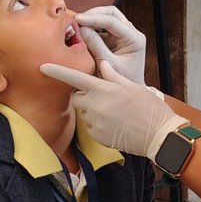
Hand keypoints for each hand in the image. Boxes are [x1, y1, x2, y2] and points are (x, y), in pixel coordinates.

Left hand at [40, 62, 187, 158]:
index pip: (74, 77)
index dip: (57, 71)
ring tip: (116, 113)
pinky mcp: (98, 136)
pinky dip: (100, 124)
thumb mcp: (132, 86)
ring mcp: (95, 122)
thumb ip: (113, 76)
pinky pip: (92, 127)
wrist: (157, 135)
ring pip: (85, 113)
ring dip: (94, 111)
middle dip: (85, 96)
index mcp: (103, 89)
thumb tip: (103, 65)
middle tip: (105, 97)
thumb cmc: (148, 108)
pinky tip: (116, 124)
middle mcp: (95, 106)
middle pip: (78, 97)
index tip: (42, 66)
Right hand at [75, 5, 146, 84]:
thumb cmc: (121, 81)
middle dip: (93, 14)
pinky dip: (90, 27)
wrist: (126, 92)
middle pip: (111, 13)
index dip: (94, 18)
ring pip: (106, 16)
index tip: (78, 19)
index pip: (113, 21)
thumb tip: (81, 29)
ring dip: (91, 19)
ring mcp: (122, 34)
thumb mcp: (107, 64)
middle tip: (77, 20)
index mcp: (135, 39)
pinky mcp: (113, 38)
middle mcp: (130, 33)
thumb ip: (96, 46)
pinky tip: (79, 32)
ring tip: (76, 26)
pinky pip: (101, 27)